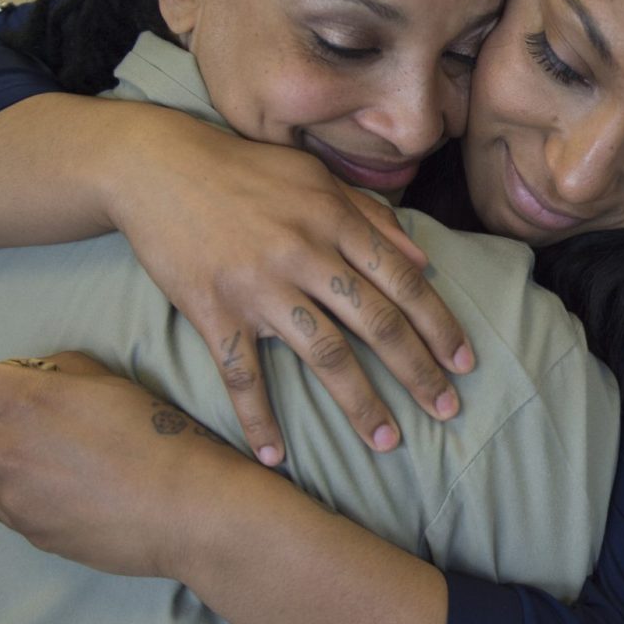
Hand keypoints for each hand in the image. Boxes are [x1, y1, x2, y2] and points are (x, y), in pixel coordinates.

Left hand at [0, 353, 258, 579]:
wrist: (186, 509)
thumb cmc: (160, 437)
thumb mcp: (113, 383)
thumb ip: (60, 371)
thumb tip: (30, 377)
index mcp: (30, 404)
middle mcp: (8, 451)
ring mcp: (13, 498)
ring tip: (38, 459)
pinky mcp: (27, 532)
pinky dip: (15, 493)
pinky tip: (59, 489)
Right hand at [101, 112, 474, 464]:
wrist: (157, 167)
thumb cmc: (245, 170)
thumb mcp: (317, 178)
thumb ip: (372, 216)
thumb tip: (424, 259)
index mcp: (335, 221)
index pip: (404, 284)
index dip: (440, 326)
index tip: (465, 362)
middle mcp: (305, 255)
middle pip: (377, 324)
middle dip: (418, 372)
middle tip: (447, 410)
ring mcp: (259, 287)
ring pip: (324, 355)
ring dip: (361, 404)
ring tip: (388, 440)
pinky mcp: (214, 311)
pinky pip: (242, 375)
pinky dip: (259, 418)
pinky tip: (276, 456)